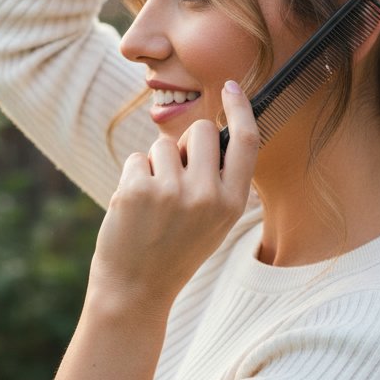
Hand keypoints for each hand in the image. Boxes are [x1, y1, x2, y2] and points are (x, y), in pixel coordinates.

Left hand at [86, 81, 259, 311]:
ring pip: (164, 145)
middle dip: (185, 144)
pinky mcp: (138, 190)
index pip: (247, 141)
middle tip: (175, 179)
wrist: (136, 291)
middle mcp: (207, 195)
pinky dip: (132, 177)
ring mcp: (172, 192)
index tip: (232, 87)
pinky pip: (137, 158)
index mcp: (233, 203)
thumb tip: (211, 130)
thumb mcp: (215, 220)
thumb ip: (219, 179)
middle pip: (201, 131)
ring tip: (153, 204)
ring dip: (155, 166)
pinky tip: (133, 208)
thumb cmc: (176, 249)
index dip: (241, 109)